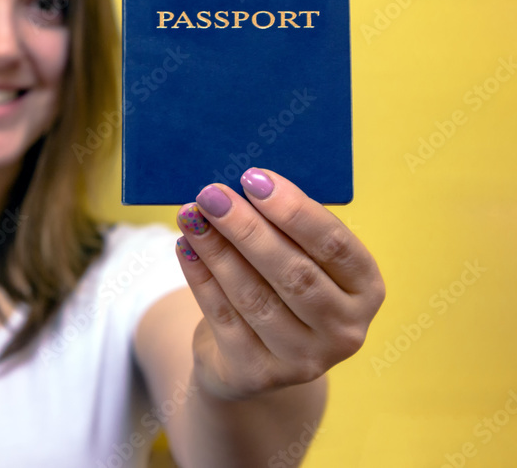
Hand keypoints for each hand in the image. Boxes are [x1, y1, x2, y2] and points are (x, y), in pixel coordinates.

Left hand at [174, 167, 384, 400]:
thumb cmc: (279, 286)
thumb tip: (239, 184)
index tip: (254, 178)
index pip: (335, 245)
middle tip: (211, 194)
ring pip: (254, 297)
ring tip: (190, 217)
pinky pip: (224, 318)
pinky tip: (185, 248)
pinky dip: (201, 278)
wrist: (255, 357)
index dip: (294, 210)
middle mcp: (345, 329)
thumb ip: (281, 226)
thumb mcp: (297, 257)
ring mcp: (305, 359)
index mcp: (366, 289)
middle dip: (247, 228)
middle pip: (293, 273)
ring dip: (217, 251)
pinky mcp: (260, 374)